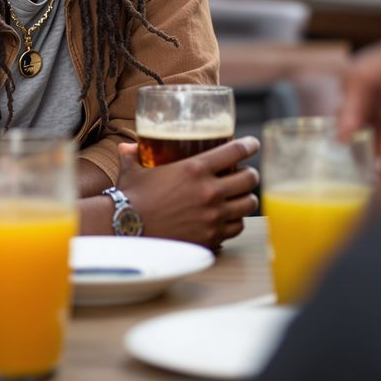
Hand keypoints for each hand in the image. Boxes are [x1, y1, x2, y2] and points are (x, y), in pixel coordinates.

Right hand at [116, 137, 259, 249]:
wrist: (127, 230)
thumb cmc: (131, 197)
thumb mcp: (132, 169)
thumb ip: (133, 154)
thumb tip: (128, 146)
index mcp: (195, 169)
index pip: (234, 151)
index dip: (249, 145)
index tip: (253, 144)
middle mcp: (210, 191)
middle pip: (249, 178)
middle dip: (250, 174)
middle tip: (245, 173)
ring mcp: (213, 216)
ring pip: (248, 204)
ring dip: (247, 198)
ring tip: (241, 196)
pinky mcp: (212, 237)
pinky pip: (237, 227)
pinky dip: (236, 220)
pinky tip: (230, 218)